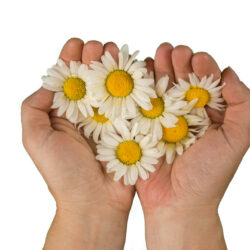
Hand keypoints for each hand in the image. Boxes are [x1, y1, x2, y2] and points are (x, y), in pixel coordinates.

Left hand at [21, 38, 134, 249]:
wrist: (95, 202)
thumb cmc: (64, 174)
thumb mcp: (35, 138)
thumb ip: (33, 107)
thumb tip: (49, 84)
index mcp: (66, 114)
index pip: (68, 80)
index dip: (70, 60)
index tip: (76, 45)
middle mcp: (89, 114)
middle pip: (92, 79)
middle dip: (94, 58)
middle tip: (98, 47)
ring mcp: (111, 120)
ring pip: (113, 86)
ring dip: (114, 66)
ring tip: (114, 52)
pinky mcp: (130, 127)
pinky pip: (133, 101)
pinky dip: (134, 84)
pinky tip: (134, 69)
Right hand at [136, 43, 249, 249]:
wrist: (177, 203)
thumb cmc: (208, 175)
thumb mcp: (236, 140)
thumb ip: (242, 107)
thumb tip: (230, 74)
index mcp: (206, 114)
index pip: (204, 83)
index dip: (203, 67)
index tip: (198, 59)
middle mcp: (183, 113)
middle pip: (180, 81)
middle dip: (178, 62)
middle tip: (175, 51)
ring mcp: (160, 119)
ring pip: (159, 87)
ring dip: (158, 69)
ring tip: (157, 56)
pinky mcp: (141, 127)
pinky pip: (139, 103)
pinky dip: (139, 87)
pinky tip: (139, 74)